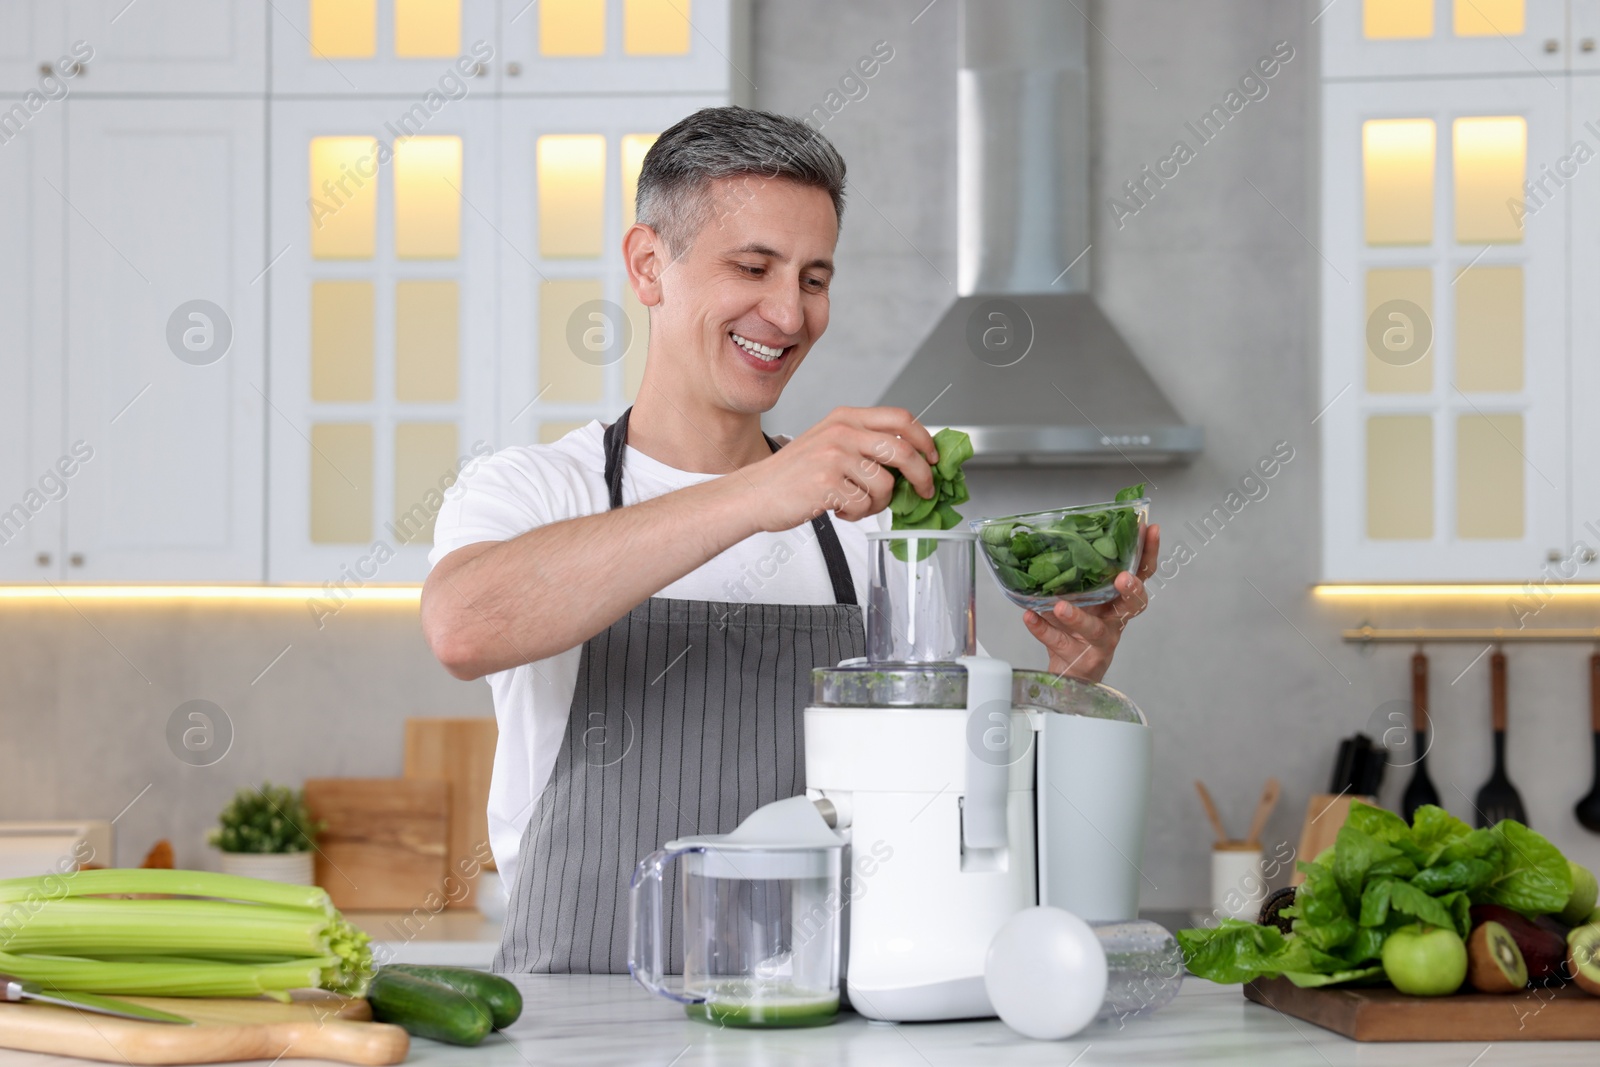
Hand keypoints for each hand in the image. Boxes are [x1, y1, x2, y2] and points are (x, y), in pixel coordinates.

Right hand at [744, 406, 937, 530]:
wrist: (756, 493)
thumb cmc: (793, 473)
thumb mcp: (829, 442)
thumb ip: (864, 444)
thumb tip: (911, 463)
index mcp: (845, 417)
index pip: (900, 419)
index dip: (924, 439)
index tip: (932, 458)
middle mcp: (841, 432)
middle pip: (903, 451)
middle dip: (921, 477)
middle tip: (923, 491)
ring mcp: (834, 457)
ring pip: (886, 485)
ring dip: (878, 503)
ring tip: (857, 504)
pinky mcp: (827, 484)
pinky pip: (863, 505)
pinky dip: (856, 515)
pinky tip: (839, 510)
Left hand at [1022, 523, 1158, 683]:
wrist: (1072, 671)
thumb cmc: (1080, 628)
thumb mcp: (1085, 598)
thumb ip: (1079, 574)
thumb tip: (1060, 535)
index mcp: (1118, 601)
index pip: (1141, 575)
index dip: (1148, 553)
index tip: (1150, 529)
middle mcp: (1113, 621)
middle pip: (1132, 606)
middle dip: (1132, 591)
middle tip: (1124, 578)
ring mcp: (1096, 641)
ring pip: (1093, 630)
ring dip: (1077, 617)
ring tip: (1060, 606)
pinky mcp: (1075, 656)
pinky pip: (1058, 642)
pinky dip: (1042, 629)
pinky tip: (1029, 617)